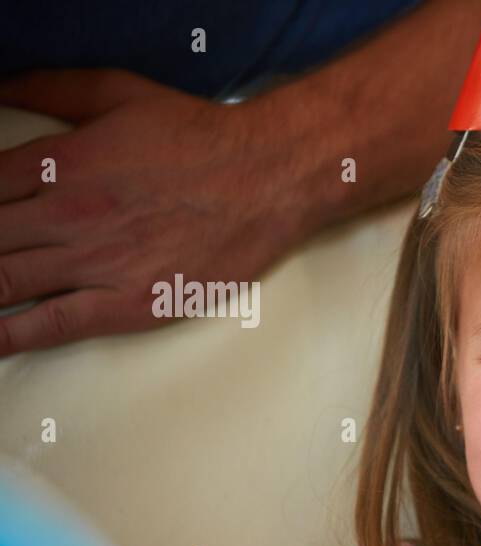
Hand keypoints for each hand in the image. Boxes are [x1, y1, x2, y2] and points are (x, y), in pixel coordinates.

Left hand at [0, 69, 306, 355]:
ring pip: (2, 283)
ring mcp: (95, 263)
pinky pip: (50, 325)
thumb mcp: (118, 92)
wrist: (268, 179)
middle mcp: (66, 214)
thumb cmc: (200, 137)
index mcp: (57, 163)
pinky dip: (7, 337)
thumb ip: (49, 88)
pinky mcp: (127, 303)